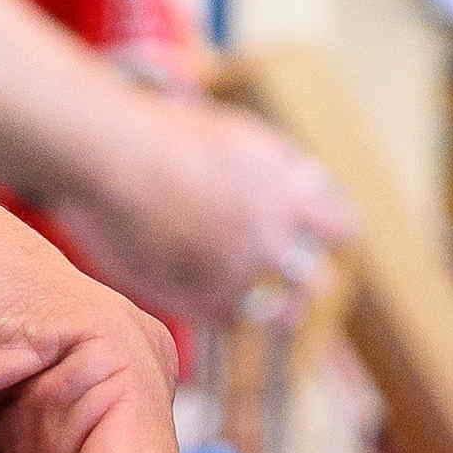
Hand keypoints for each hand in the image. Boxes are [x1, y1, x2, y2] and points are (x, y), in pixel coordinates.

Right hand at [61, 82, 349, 330]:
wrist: (113, 153)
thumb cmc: (159, 132)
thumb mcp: (235, 132)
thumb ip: (270, 164)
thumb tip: (291, 179)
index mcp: (289, 188)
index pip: (338, 226)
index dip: (327, 234)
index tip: (319, 239)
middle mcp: (273, 231)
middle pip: (314, 276)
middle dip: (302, 277)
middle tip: (290, 280)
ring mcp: (241, 269)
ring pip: (282, 309)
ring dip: (275, 307)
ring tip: (268, 309)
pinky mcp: (204, 297)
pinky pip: (233, 320)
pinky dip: (226, 313)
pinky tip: (214, 304)